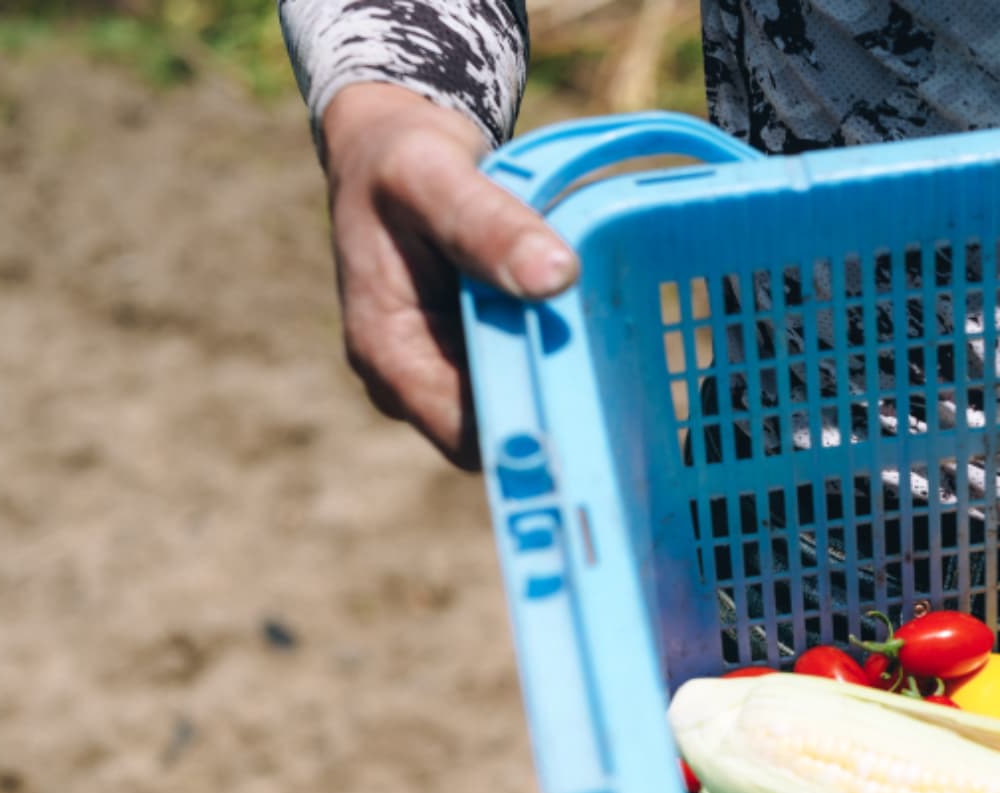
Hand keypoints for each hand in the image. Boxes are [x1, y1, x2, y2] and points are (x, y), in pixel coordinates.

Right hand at [320, 83, 579, 469]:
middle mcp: (410, 381)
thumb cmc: (398, 163)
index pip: (467, 435)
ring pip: (516, 406)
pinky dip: (551, 356)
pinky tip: (585, 327)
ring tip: (601, 340)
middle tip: (611, 366)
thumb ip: (489, 225)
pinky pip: (521, 376)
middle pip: (498, 429)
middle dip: (550, 406)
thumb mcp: (434, 179)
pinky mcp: (470, 356)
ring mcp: (441, 373)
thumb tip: (557, 275)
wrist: (392, 151)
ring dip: (556, 380)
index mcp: (387, 355)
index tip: (589, 403)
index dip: (527, 431)